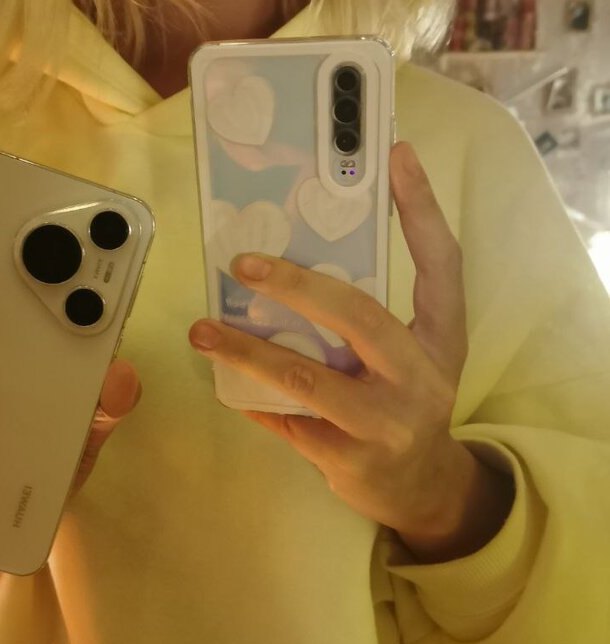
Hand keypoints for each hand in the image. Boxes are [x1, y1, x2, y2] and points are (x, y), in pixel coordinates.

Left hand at [188, 143, 498, 558]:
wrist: (422, 489)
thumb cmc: (405, 403)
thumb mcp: (412, 354)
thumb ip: (371, 314)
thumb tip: (296, 254)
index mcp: (441, 337)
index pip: (441, 262)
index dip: (421, 208)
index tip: (395, 154)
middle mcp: (422, 376)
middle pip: (358, 315)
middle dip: (295, 284)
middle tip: (242, 263)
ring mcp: (387, 423)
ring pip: (306, 378)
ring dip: (246, 351)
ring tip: (202, 330)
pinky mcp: (351, 460)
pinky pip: (287, 421)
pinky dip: (251, 398)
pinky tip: (223, 382)